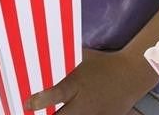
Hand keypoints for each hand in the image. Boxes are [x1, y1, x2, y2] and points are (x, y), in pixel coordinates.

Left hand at [24, 48, 145, 114]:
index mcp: (76, 85)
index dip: (40, 100)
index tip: (28, 102)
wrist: (130, 75)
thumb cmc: (104, 64)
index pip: (56, 94)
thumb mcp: (84, 58)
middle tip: (35, 114)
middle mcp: (82, 103)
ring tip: (59, 112)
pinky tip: (77, 113)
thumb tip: (46, 50)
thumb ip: (66, 58)